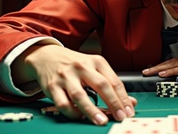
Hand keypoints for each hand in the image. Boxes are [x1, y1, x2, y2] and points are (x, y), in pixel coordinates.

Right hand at [13, 44, 135, 124]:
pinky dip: (72, 112)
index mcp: (96, 61)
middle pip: (101, 85)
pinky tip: (80, 116)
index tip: (129, 110)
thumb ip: (112, 84)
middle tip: (121, 117)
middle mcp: (81, 67)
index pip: (114, 81)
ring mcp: (66, 76)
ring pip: (80, 96)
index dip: (123, 98)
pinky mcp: (52, 86)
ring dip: (92, 110)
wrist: (47, 56)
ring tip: (102, 121)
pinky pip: (63, 103)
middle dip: (113, 103)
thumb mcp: (95, 68)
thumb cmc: (75, 64)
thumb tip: (130, 102)